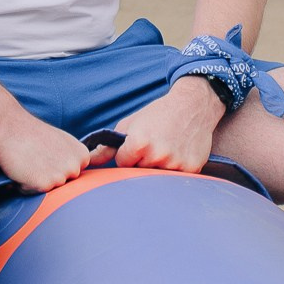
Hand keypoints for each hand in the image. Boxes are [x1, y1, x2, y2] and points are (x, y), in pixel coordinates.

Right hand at [0, 105, 93, 193]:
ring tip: (28, 162)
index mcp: (82, 156)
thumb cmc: (32, 132)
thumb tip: (75, 171)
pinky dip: (24, 185)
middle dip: (48, 177)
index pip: (72, 175)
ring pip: (47, 190)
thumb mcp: (62, 141)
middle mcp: (75, 167)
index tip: (46, 155)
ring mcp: (61, 177)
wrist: (9, 125)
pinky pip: (33, 192)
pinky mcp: (45, 184)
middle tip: (35, 159)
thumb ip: (71, 157)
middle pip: (61, 185)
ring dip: (35, 181)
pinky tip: (21, 168)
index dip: (56, 168)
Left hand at [109, 77, 223, 172]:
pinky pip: (176, 178)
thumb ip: (108, 146)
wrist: (193, 106)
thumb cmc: (158, 114)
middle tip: (154, 145)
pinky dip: (176, 169)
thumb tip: (90, 160)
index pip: (123, 164)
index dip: (128, 155)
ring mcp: (175, 164)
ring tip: (167, 148)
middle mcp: (157, 156)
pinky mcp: (191, 169)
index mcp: (139, 144)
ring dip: (159, 167)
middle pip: (140, 172)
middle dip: (143, 163)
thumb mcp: (129, 125)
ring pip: (158, 177)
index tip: (139, 144)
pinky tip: (179, 152)